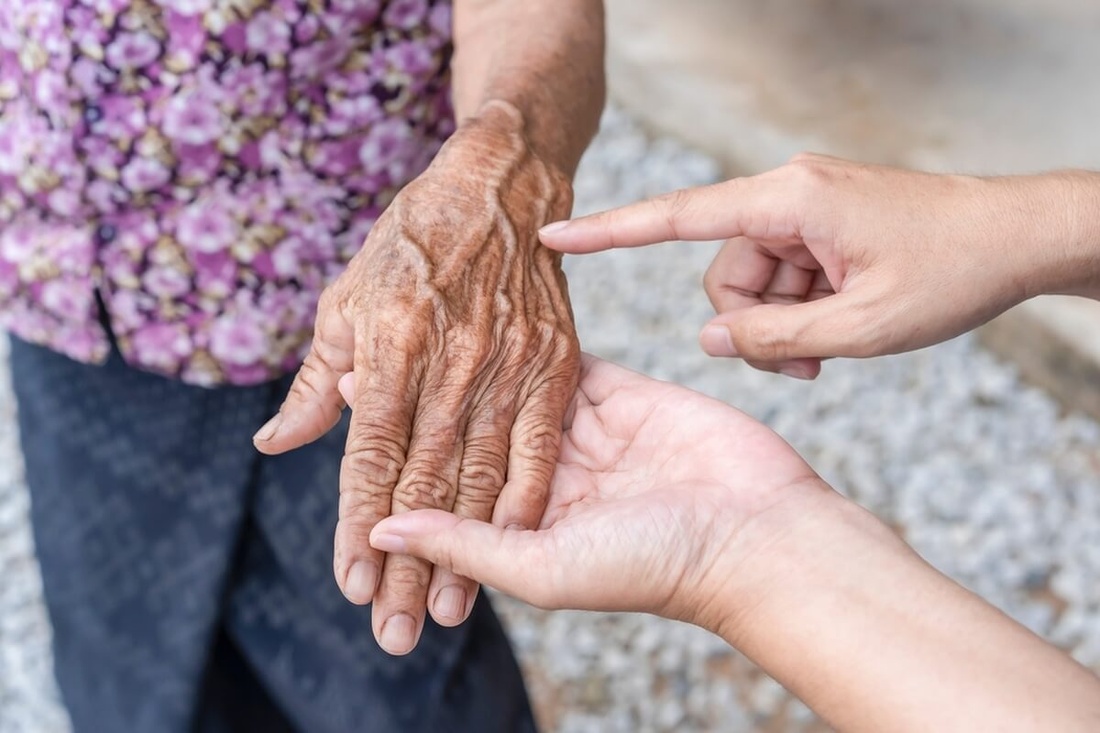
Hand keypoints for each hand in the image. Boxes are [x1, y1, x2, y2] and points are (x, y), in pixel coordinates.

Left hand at [253, 102, 579, 654]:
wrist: (500, 187)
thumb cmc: (413, 242)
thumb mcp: (345, 300)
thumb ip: (316, 382)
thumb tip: (276, 444)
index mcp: (389, 346)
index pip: (369, 456)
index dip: (358, 525)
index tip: (351, 584)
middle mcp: (449, 361)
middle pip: (423, 481)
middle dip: (406, 564)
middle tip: (392, 632)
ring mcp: (508, 362)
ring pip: (480, 474)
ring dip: (464, 551)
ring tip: (446, 613)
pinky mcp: (554, 361)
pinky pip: (539, 442)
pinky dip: (525, 498)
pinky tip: (512, 546)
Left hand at [362, 354, 823, 633]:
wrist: (758, 532)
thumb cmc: (652, 565)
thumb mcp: (544, 568)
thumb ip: (465, 545)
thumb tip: (384, 533)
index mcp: (524, 526)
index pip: (446, 496)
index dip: (395, 468)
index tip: (342, 427)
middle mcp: (547, 478)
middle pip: (468, 439)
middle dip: (417, 411)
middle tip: (354, 369)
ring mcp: (584, 433)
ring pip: (506, 394)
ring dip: (460, 368)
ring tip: (409, 333)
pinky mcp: (620, 393)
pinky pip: (559, 365)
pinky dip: (521, 342)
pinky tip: (483, 313)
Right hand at [539, 154, 1099, 377]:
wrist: (1019, 237)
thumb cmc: (952, 271)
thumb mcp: (862, 325)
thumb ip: (775, 338)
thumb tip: (711, 341)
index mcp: (789, 200)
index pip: (679, 215)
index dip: (610, 232)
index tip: (554, 235)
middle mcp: (788, 194)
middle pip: (723, 270)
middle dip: (752, 324)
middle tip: (800, 365)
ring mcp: (806, 209)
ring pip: (752, 281)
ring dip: (780, 326)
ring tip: (829, 354)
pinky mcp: (822, 226)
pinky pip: (784, 276)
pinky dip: (801, 312)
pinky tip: (838, 331)